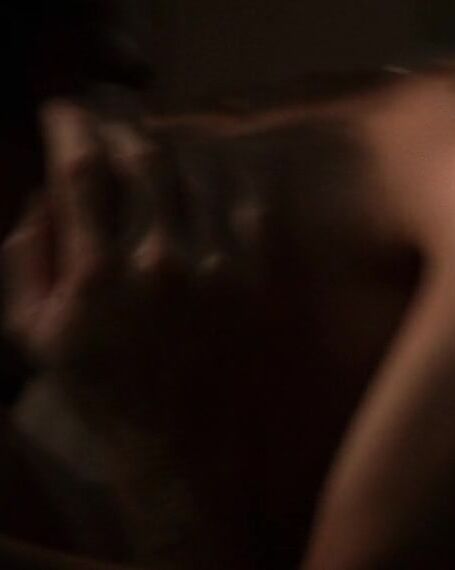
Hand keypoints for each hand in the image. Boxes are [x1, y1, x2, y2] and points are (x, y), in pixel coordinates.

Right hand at [1, 102, 275, 428]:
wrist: (187, 451)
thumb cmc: (104, 396)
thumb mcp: (36, 338)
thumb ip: (28, 260)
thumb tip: (43, 197)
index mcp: (97, 274)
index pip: (82, 169)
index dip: (71, 123)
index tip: (64, 110)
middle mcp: (160, 262)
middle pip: (144, 157)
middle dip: (122, 122)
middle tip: (111, 111)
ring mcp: (216, 269)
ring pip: (198, 172)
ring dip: (172, 145)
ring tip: (153, 139)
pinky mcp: (256, 280)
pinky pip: (247, 203)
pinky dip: (223, 176)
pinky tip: (208, 171)